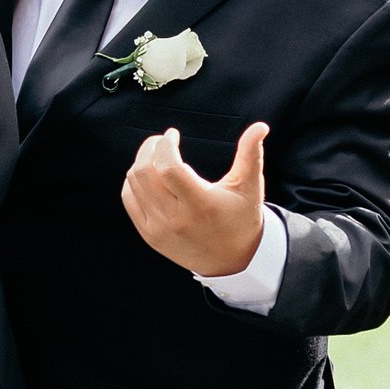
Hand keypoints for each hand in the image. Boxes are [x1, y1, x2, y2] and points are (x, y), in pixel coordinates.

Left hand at [122, 122, 268, 277]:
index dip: (165, 145)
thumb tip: (260, 126)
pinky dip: (134, 182)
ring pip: (133, 184)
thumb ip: (251, 154)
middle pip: (144, 172)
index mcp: (200, 204)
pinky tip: (150, 175)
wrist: (230, 262)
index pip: (169, 168)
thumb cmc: (241, 219)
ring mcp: (158, 229)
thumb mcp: (250, 187)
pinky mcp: (149, 235)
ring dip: (141, 162)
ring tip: (157, 156)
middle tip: (161, 141)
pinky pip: (130, 200)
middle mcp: (175, 218)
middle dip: (149, 148)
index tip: (173, 134)